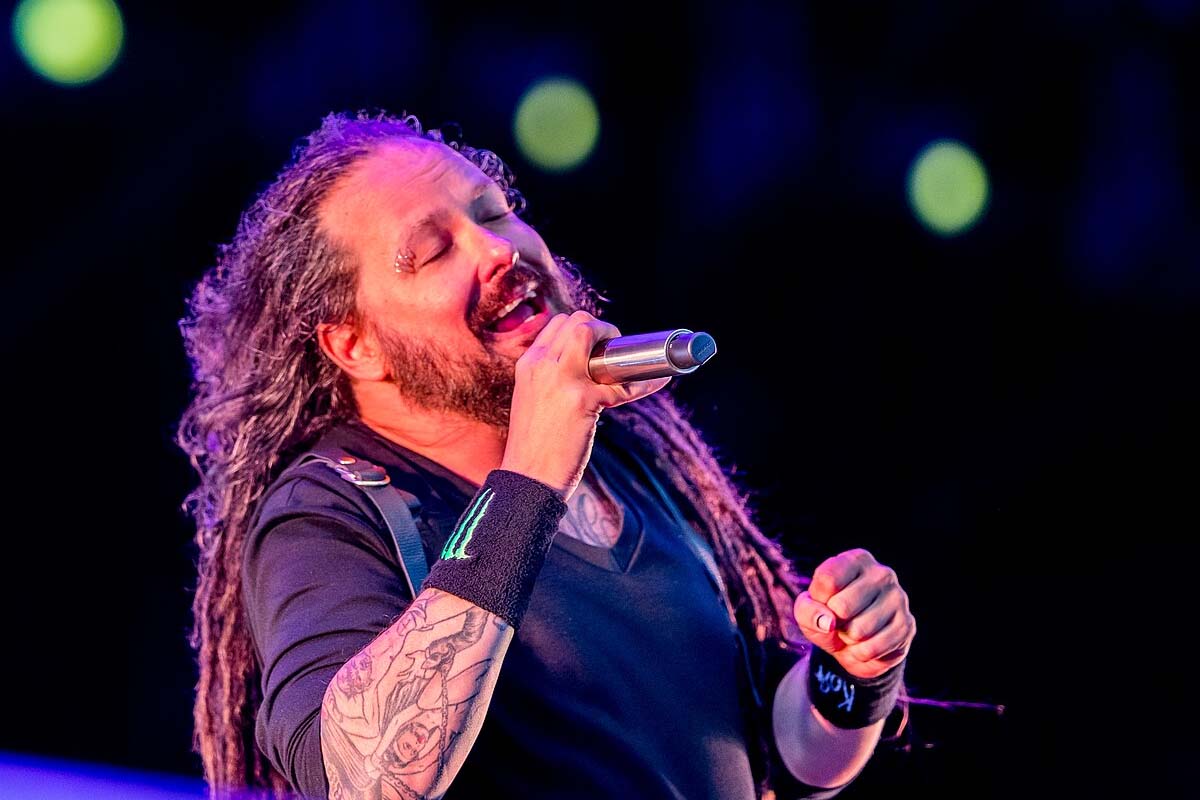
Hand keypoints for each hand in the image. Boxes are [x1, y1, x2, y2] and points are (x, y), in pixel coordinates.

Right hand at [501, 311, 670, 499]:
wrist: (528, 480)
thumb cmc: (534, 445)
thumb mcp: (533, 400)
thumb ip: (552, 379)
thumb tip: (589, 369)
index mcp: (528, 364)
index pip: (559, 322)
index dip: (585, 328)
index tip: (599, 345)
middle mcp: (541, 365)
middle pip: (578, 321)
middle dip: (604, 329)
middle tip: (617, 353)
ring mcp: (560, 380)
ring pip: (591, 332)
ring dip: (618, 343)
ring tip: (632, 363)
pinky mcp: (582, 400)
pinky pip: (622, 382)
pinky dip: (646, 381)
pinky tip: (659, 381)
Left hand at [793, 548, 914, 679]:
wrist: (854, 645)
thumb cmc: (828, 616)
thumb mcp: (807, 610)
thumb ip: (808, 611)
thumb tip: (828, 622)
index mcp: (856, 559)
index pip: (827, 579)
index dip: (817, 600)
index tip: (823, 602)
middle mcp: (881, 573)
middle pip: (842, 606)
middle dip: (834, 622)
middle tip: (840, 620)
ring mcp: (899, 598)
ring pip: (858, 630)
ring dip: (848, 639)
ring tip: (853, 631)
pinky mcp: (907, 625)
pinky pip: (872, 648)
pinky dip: (860, 653)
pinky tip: (866, 643)